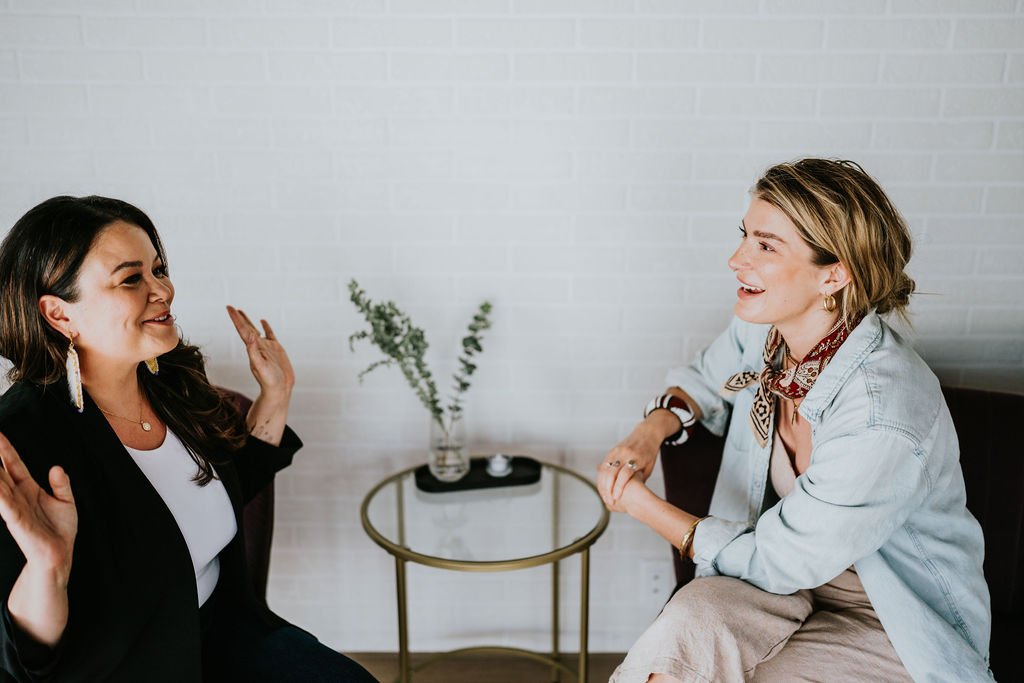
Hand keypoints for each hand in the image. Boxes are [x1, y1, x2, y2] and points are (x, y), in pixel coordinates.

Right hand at [0, 433, 76, 579]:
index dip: (5, 451)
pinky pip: (6, 505)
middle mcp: (18, 496)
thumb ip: (61, 484)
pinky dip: (0, 495)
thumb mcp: (66, 501)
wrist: (59, 555)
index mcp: (29, 489)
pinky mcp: (17, 521)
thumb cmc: (60, 531)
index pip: (13, 465)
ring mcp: (15, 508)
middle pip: (1, 472)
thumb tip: (56, 467)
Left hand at [227, 305, 294, 399]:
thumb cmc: (270, 381)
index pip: (242, 330)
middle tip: (230, 307)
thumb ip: (254, 351)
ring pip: (255, 330)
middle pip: (245, 328)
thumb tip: (249, 336)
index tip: (229, 307)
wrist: (279, 390)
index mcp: (252, 348)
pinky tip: (263, 321)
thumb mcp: (261, 366)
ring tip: (241, 311)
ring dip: (248, 321)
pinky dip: (266, 327)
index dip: (235, 319)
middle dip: (238, 318)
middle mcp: (257, 346)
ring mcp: (266, 347)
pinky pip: (270, 334)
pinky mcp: (276, 349)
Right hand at [597, 421, 663, 507]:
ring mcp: (616, 451)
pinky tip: (602, 487)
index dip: (619, 487)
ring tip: (604, 497)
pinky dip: (601, 477)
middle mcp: (625, 453)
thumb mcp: (649, 467)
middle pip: (612, 472)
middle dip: (608, 488)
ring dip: (602, 484)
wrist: (646, 433)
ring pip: (604, 469)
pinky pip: (603, 465)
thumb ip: (639, 479)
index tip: (616, 498)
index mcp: (636, 458)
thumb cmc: (650, 453)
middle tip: (609, 501)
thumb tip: (632, 496)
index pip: (625, 474)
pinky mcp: (611, 451)